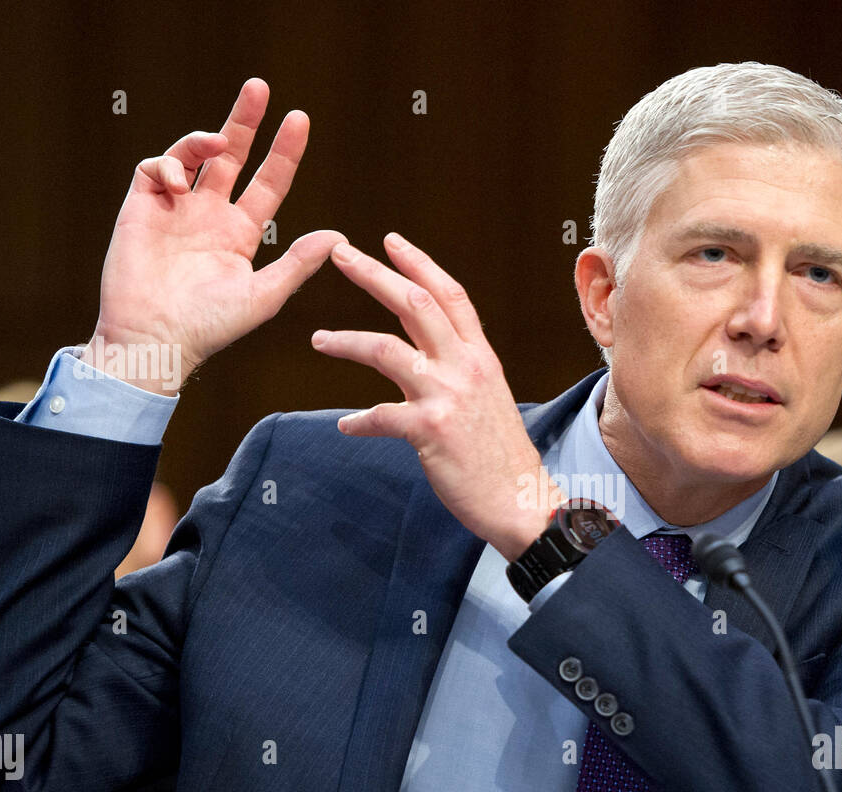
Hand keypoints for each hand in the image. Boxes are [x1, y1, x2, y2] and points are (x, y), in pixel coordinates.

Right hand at [87, 78, 345, 394]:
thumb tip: (339, 236)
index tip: (299, 120)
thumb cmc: (210, 327)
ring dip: (204, 139)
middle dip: (244, 122)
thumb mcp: (264, 295)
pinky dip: (167, 164)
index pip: (268, 183)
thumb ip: (299, 263)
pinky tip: (179, 182)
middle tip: (259, 87)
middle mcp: (209, 217)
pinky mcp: (141, 209)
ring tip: (216, 141)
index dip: (283, 153)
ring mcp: (175, 210)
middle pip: (230, 157)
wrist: (154, 340)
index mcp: (241, 235)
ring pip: (191, 156)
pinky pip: (153, 169)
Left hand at [312, 234, 564, 559]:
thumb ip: (460, 371)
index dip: (419, 263)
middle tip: (339, 254)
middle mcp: (465, 367)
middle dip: (373, 274)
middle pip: (414, 303)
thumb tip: (426, 358)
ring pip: (386, 349)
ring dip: (346, 341)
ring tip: (319, 339)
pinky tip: (346, 426)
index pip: (449, 295)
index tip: (390, 241)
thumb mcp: (490, 399)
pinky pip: (381, 416)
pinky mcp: (431, 430)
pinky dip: (359, 422)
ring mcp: (448, 396)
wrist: (522, 500)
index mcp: (480, 357)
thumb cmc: (502, 456)